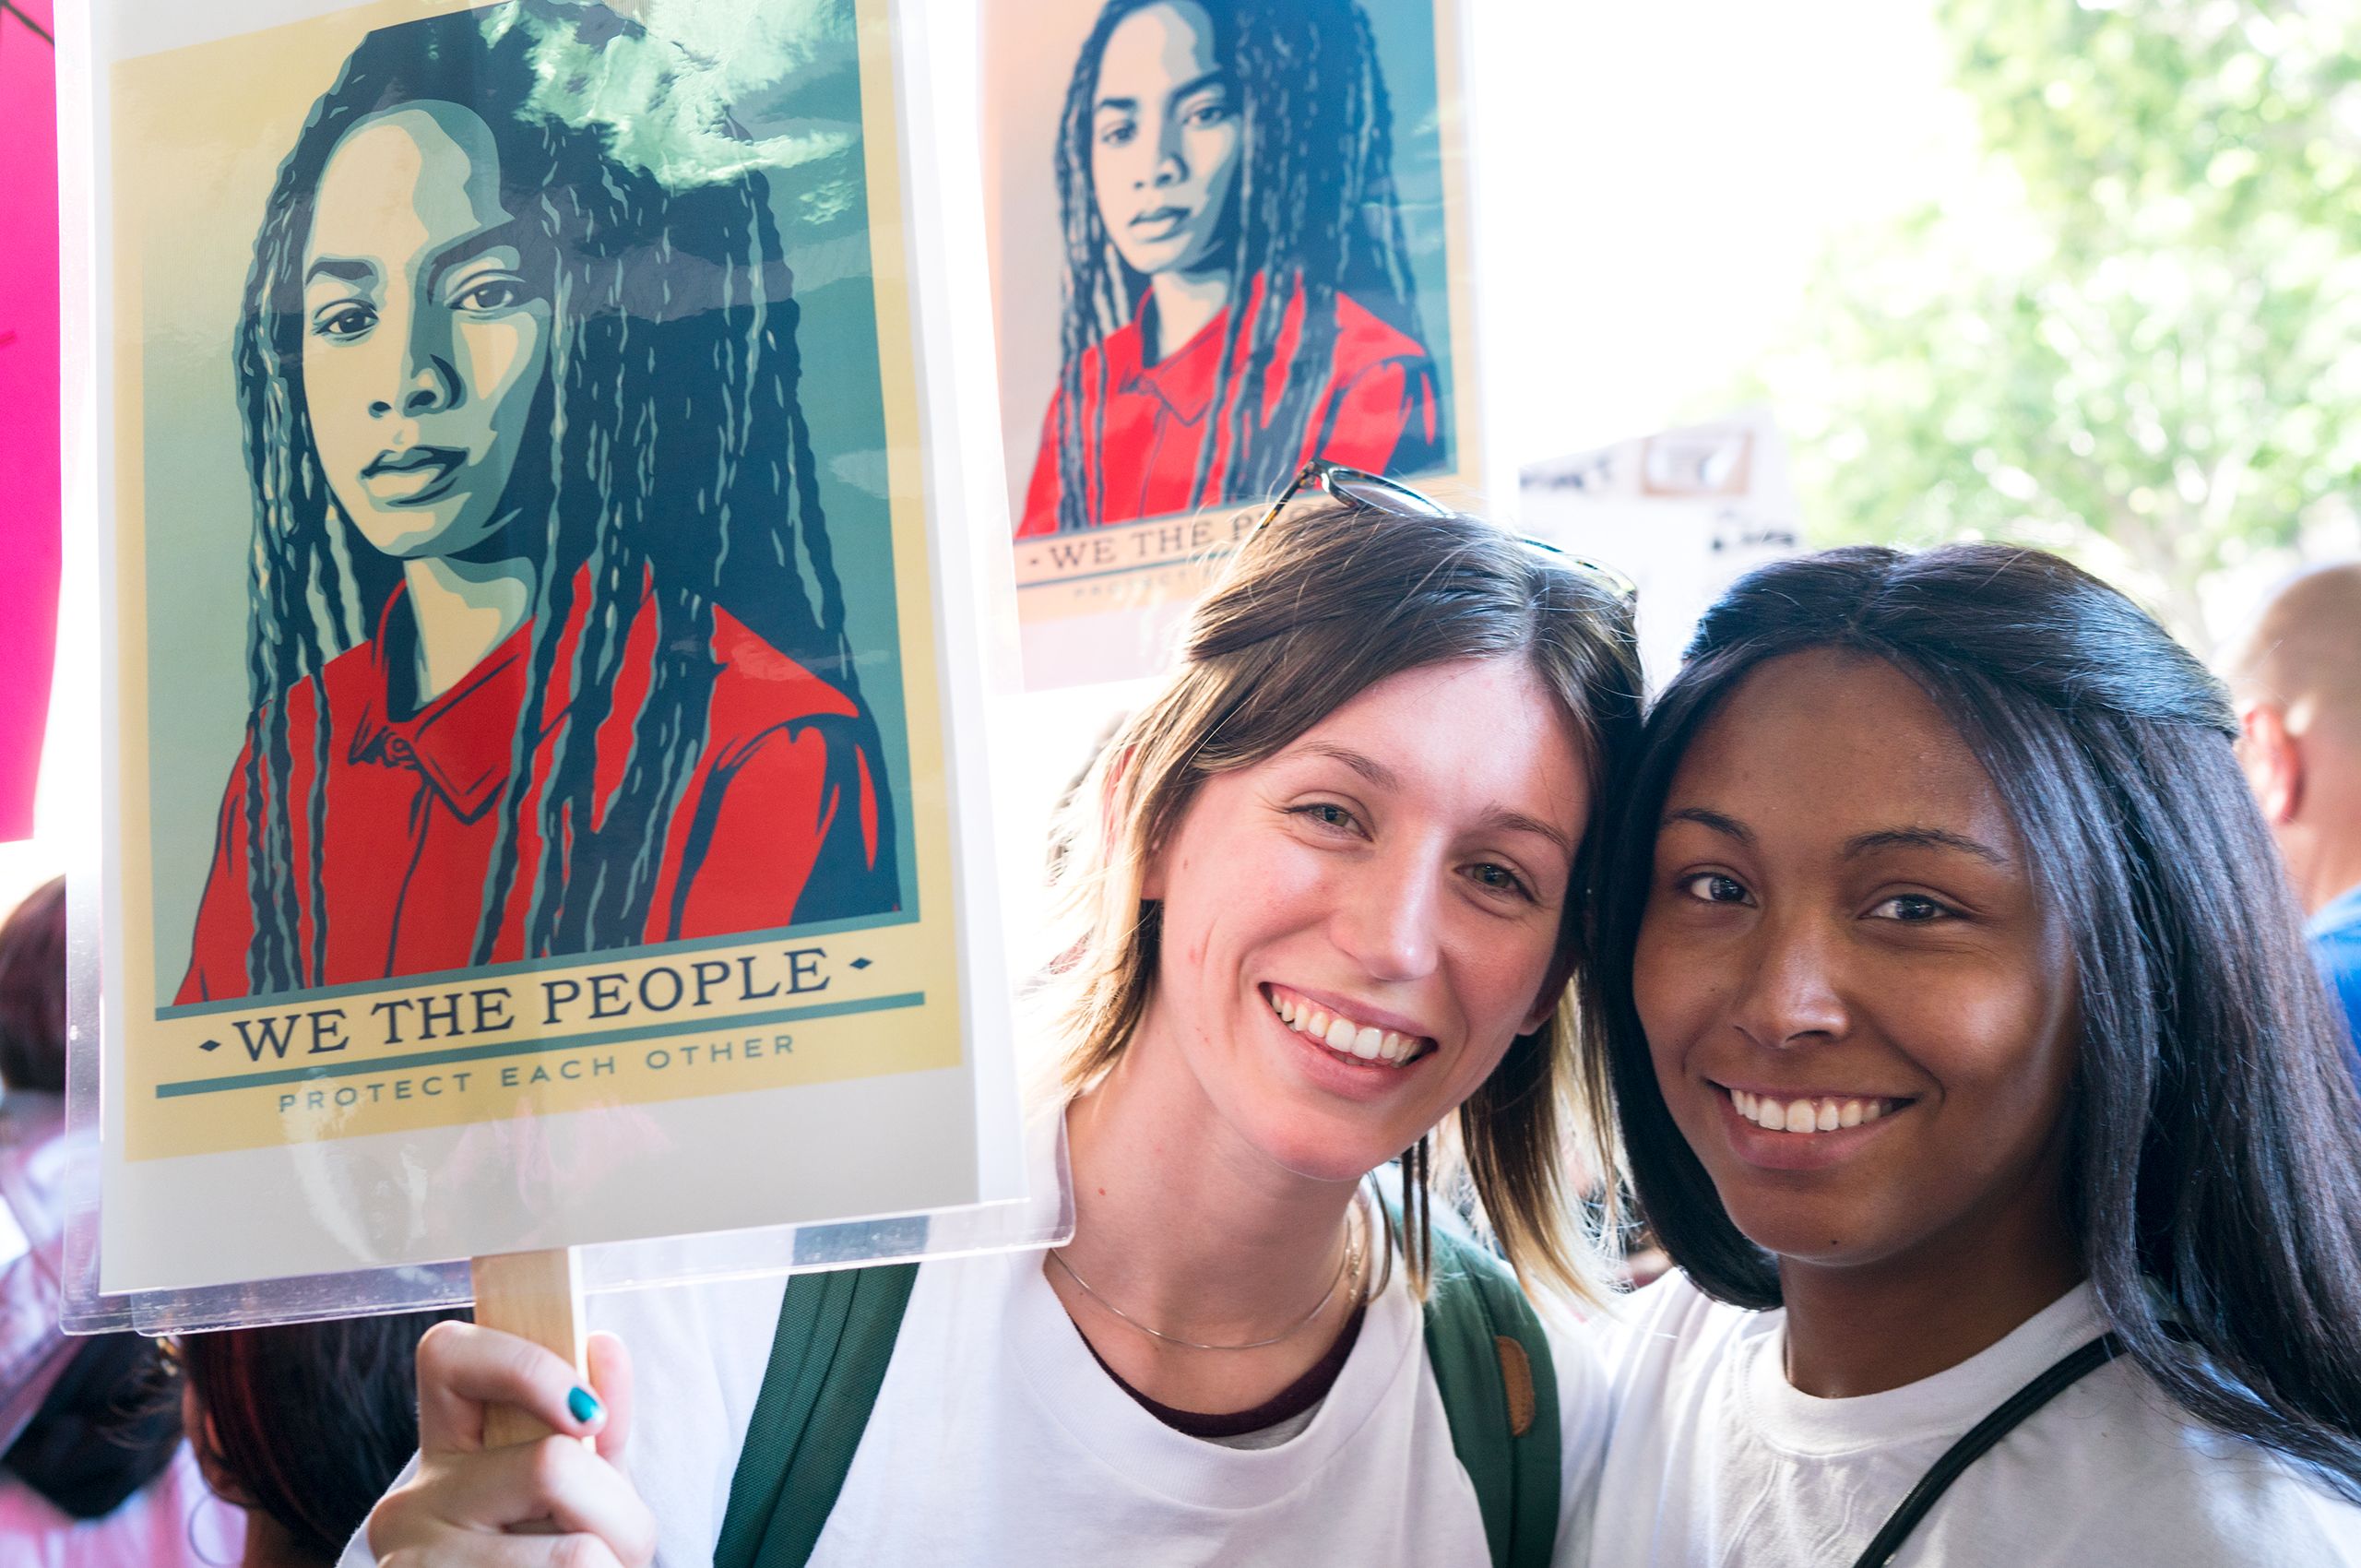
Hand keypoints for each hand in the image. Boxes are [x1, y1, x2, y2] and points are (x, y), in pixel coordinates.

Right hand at [369, 1324, 654, 1566]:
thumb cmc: (553, 1563)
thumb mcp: (578, 1494)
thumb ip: (596, 1430)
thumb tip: (603, 1343)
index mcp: (442, 1455)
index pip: (447, 1354)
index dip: (527, 1368)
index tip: (587, 1418)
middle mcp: (409, 1508)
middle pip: (551, 1464)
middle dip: (621, 1514)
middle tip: (618, 1551)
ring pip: (575, 1555)